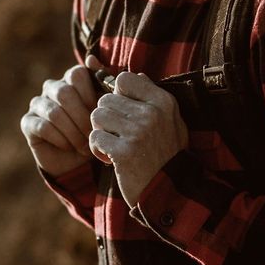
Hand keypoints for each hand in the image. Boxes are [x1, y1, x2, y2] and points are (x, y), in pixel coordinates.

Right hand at [20, 64, 98, 177]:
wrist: (79, 160)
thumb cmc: (96, 130)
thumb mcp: (106, 109)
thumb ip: (104, 83)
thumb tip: (92, 58)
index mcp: (72, 78)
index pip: (77, 74)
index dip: (89, 95)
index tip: (100, 114)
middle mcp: (53, 87)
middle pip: (65, 93)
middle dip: (82, 118)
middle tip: (93, 135)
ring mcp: (38, 103)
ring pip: (55, 113)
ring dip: (73, 132)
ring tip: (85, 146)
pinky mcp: (27, 121)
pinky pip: (44, 127)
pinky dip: (61, 140)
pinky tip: (69, 147)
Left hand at [87, 58, 187, 207]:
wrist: (169, 191)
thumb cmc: (166, 153)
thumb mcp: (170, 120)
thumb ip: (152, 96)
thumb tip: (135, 74)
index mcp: (163, 101)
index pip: (124, 79)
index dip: (117, 94)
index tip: (123, 112)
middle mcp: (152, 113)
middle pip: (105, 99)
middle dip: (106, 118)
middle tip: (118, 135)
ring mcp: (138, 132)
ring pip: (96, 116)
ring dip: (100, 132)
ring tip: (114, 145)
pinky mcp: (124, 152)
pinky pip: (94, 138)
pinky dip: (97, 149)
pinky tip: (110, 158)